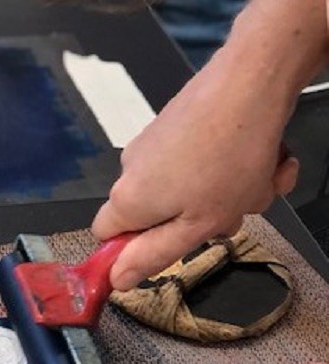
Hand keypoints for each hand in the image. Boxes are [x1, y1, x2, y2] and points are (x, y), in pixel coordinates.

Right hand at [92, 50, 298, 289]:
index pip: (106, 237)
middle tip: (232, 210)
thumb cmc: (228, 159)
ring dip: (224, 191)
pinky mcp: (174, 124)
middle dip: (197, 218)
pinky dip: (228, 163)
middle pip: (154, 213)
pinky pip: (198, 159)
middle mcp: (130, 169)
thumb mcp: (199, 225)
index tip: (173, 247)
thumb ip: (154, 255)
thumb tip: (117, 280)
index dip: (133, 250)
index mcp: (128, 199)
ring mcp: (152, 143)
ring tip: (258, 176)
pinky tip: (258, 153)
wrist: (250, 83)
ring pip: (184, 187)